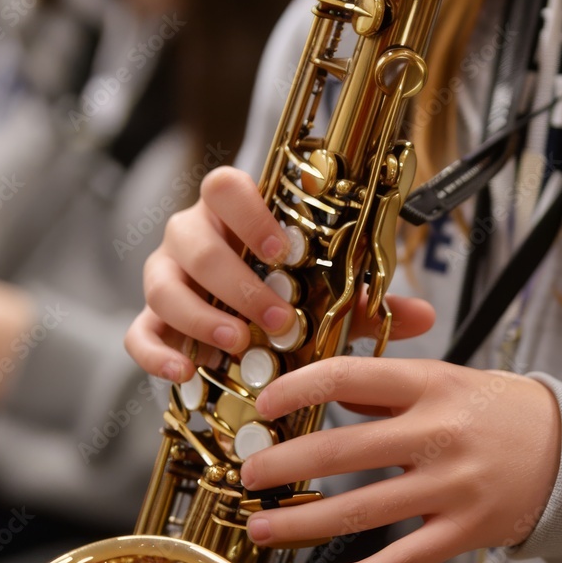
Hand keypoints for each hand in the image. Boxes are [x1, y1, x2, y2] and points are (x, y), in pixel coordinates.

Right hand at [126, 166, 435, 382]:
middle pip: (193, 239)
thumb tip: (423, 315)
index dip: (250, 213)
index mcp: (236, 216)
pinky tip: (186, 375)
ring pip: (162, 283)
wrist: (242, 317)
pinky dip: (156, 355)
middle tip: (276, 318)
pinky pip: (138, 332)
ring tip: (236, 345)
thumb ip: (366, 301)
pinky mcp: (151, 318)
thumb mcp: (327, 296)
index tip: (283, 250)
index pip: (225, 187)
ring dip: (201, 316)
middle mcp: (193, 237)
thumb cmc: (285, 292)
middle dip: (237, 282)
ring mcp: (166, 276)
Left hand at [239, 356, 561, 562]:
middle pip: (341, 450)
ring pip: (360, 510)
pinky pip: (398, 561)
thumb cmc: (498, 409)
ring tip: (262, 526)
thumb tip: (329, 392)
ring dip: (300, 522)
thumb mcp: (447, 378)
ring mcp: (451, 486)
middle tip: (250, 475)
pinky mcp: (463, 532)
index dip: (294, 390)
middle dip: (282, 465)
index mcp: (431, 384)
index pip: (346, 377)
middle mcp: (438, 433)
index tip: (265, 405)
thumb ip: (387, 384)